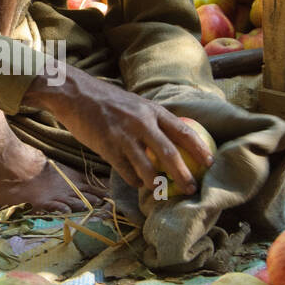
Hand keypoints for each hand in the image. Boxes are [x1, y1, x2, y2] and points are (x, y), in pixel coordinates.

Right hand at [26, 64, 213, 194]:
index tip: (210, 163)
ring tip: (160, 190)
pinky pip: (126, 172)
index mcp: (152, 110)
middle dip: (183, 175)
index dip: (200, 149)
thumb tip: (171, 139)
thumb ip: (151, 119)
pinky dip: (135, 181)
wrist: (75, 94)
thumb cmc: (106, 100)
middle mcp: (141, 122)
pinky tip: (137, 183)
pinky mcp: (107, 147)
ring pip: (147, 168)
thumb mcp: (135, 103)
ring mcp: (124, 136)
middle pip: (170, 154)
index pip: (184, 131)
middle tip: (191, 189)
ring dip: (156, 183)